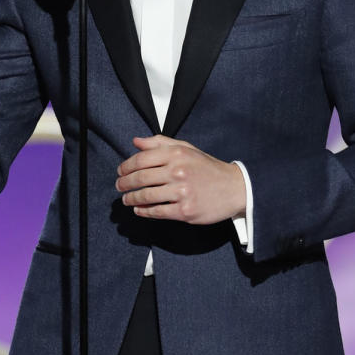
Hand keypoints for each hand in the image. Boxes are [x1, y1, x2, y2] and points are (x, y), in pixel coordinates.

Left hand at [116, 135, 246, 224]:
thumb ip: (160, 143)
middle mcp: (178, 171)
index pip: (141, 159)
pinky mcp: (185, 210)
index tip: (120, 171)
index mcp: (177, 154)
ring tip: (126, 199)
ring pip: (146, 196)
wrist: (234, 188)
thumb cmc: (208, 168)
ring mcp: (181, 192)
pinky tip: (139, 210)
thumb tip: (136, 141)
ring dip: (131, 199)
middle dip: (124, 183)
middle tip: (119, 186)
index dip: (126, 166)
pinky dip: (144, 211)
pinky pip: (157, 212)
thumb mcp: (186, 149)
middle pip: (140, 178)